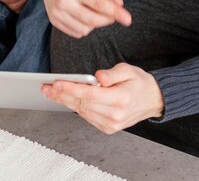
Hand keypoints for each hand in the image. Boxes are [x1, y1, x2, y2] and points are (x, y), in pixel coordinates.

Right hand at [41, 0, 131, 37]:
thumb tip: (119, 4)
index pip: (99, 4)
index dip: (115, 13)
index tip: (128, 20)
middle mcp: (63, 1)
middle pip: (92, 20)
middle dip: (108, 19)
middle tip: (114, 14)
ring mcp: (56, 12)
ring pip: (85, 29)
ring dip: (96, 24)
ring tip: (96, 11)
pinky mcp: (54, 20)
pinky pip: (76, 32)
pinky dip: (86, 27)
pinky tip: (85, 15)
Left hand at [42, 63, 163, 132]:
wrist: (152, 100)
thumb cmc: (139, 82)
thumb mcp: (128, 70)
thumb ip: (112, 74)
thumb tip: (98, 77)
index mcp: (121, 99)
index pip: (89, 95)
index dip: (71, 88)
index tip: (57, 82)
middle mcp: (115, 115)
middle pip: (82, 104)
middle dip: (62, 95)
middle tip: (46, 87)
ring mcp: (111, 124)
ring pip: (81, 111)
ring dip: (65, 101)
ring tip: (51, 92)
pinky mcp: (107, 128)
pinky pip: (86, 116)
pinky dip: (75, 107)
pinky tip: (65, 99)